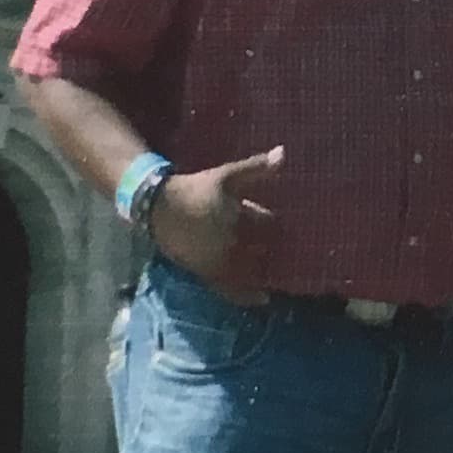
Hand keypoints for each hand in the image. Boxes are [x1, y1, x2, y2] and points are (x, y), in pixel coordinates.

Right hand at [149, 147, 283, 297]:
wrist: (159, 207)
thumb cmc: (195, 188)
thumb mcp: (226, 175)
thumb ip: (255, 168)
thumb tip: (283, 153)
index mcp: (240, 218)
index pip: (270, 226)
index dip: (279, 226)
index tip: (292, 227)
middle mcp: (232, 244)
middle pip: (264, 251)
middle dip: (276, 251)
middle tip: (294, 254)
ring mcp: (219, 261)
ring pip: (251, 273)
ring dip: (266, 274)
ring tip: (282, 276)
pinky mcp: (207, 273)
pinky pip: (231, 290)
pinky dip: (248, 295)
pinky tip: (263, 299)